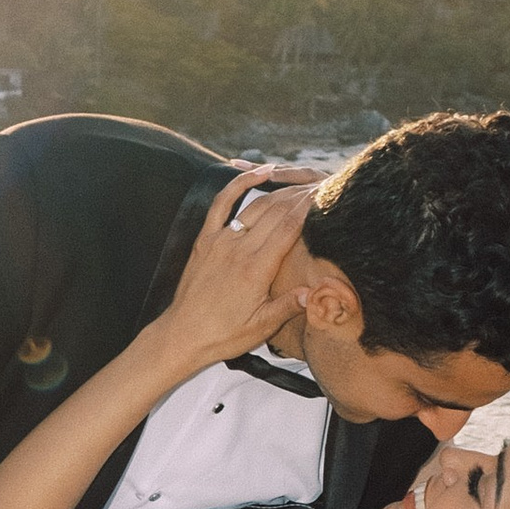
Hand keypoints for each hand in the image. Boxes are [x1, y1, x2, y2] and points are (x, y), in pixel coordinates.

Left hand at [147, 170, 316, 375]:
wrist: (183, 334)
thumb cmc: (223, 335)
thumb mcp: (262, 326)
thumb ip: (289, 305)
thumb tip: (315, 291)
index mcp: (256, 269)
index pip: (289, 228)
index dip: (310, 209)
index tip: (326, 197)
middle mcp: (239, 249)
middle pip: (276, 212)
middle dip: (299, 197)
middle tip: (318, 187)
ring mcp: (220, 241)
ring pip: (254, 206)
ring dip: (278, 191)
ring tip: (298, 183)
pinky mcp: (205, 239)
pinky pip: (222, 203)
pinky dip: (239, 184)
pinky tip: (258, 173)